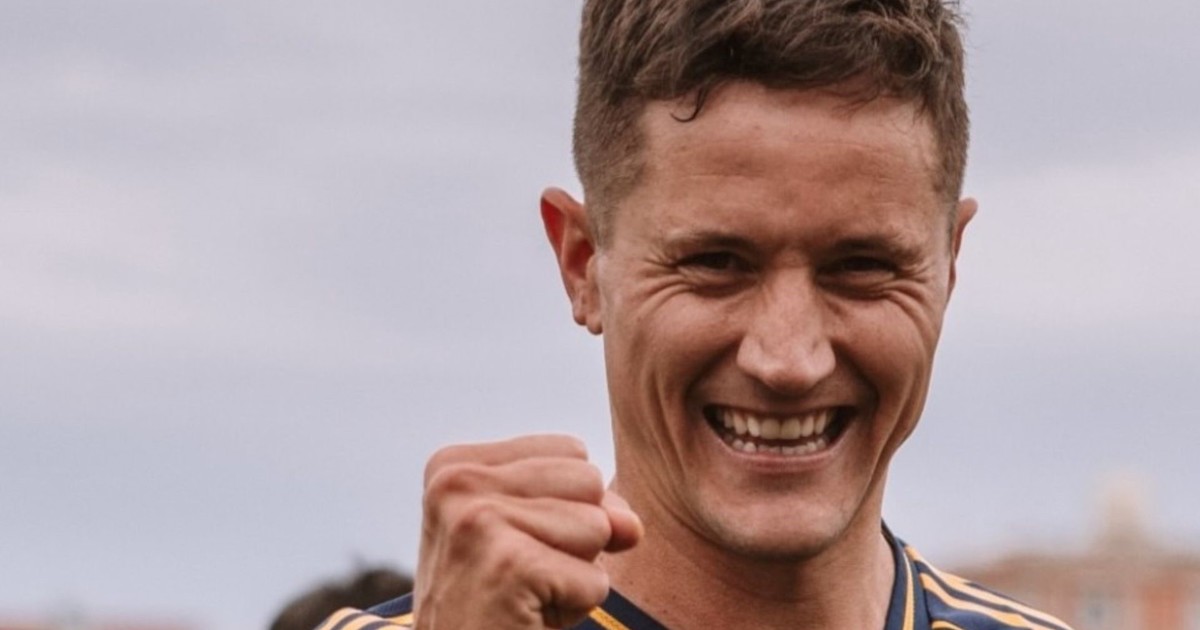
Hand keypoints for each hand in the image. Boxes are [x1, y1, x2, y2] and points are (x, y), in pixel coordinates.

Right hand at [413, 434, 642, 629]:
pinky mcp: (508, 566)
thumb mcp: (537, 538)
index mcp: (454, 465)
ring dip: (573, 577)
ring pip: (597, 527)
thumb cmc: (494, 609)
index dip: (563, 509)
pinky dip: (573, 610)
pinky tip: (526, 619)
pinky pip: (595, 580)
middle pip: (588, 481)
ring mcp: (478, 521)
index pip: (572, 453)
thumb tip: (631, 525)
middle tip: (520, 578)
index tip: (510, 551)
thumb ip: (589, 507)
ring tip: (522, 598)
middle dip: (574, 539)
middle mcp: (457, 482)